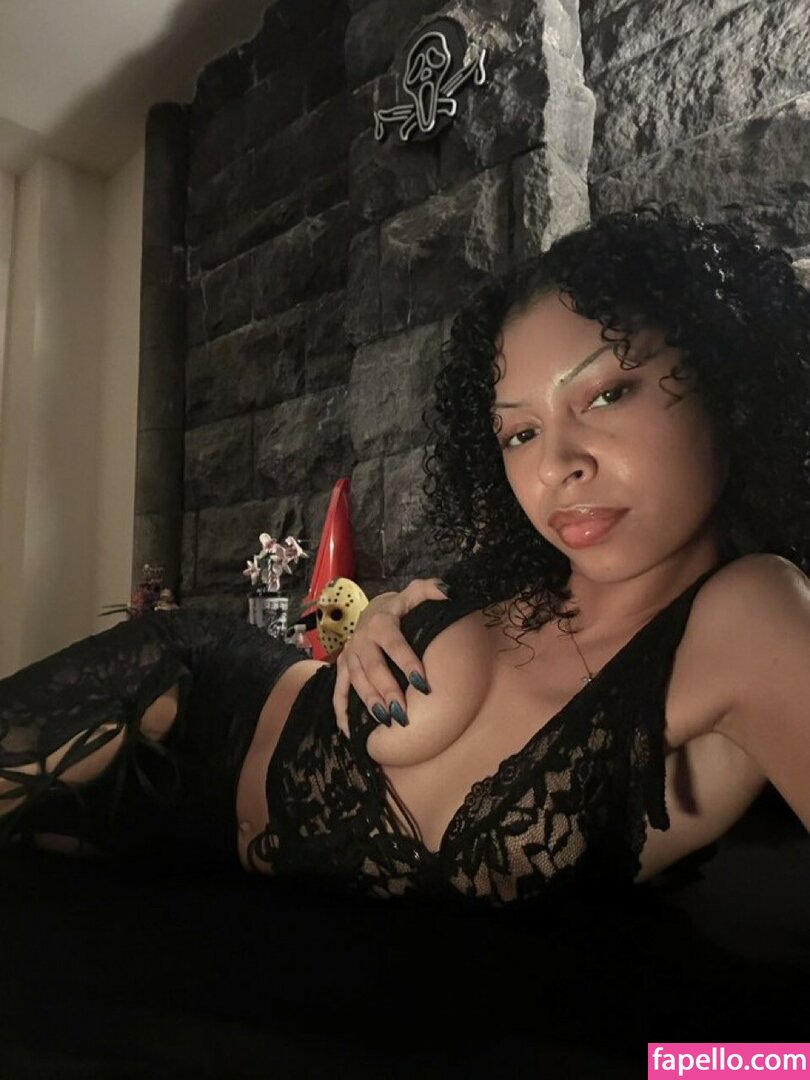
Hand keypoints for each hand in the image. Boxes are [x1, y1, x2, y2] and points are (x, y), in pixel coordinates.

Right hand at [332, 578, 449, 736]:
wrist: (372, 609)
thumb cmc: (400, 607)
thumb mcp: (415, 593)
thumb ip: (431, 590)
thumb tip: (449, 593)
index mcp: (381, 623)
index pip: (395, 645)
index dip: (408, 663)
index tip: (423, 684)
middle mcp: (361, 640)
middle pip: (373, 668)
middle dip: (387, 691)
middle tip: (402, 713)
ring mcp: (349, 655)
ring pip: (356, 681)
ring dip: (369, 702)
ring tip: (386, 721)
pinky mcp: (342, 668)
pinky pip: (338, 691)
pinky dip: (341, 711)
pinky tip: (350, 731)